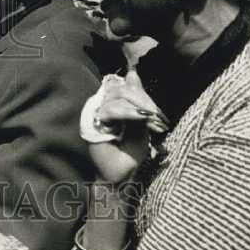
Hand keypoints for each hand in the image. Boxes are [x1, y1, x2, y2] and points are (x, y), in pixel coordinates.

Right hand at [87, 69, 168, 184]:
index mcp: (112, 102)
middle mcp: (101, 104)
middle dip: (143, 99)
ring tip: (150, 121)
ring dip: (138, 106)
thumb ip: (137, 101)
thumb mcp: (141, 123)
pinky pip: (111, 109)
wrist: (120, 176)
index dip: (142, 93)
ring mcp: (95, 112)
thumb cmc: (130, 152)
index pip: (125, 86)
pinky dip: (128, 113)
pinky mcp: (92, 122)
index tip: (157, 112)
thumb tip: (133, 73)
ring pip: (117, 95)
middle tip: (156, 115)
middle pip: (122, 88)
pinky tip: (140, 119)